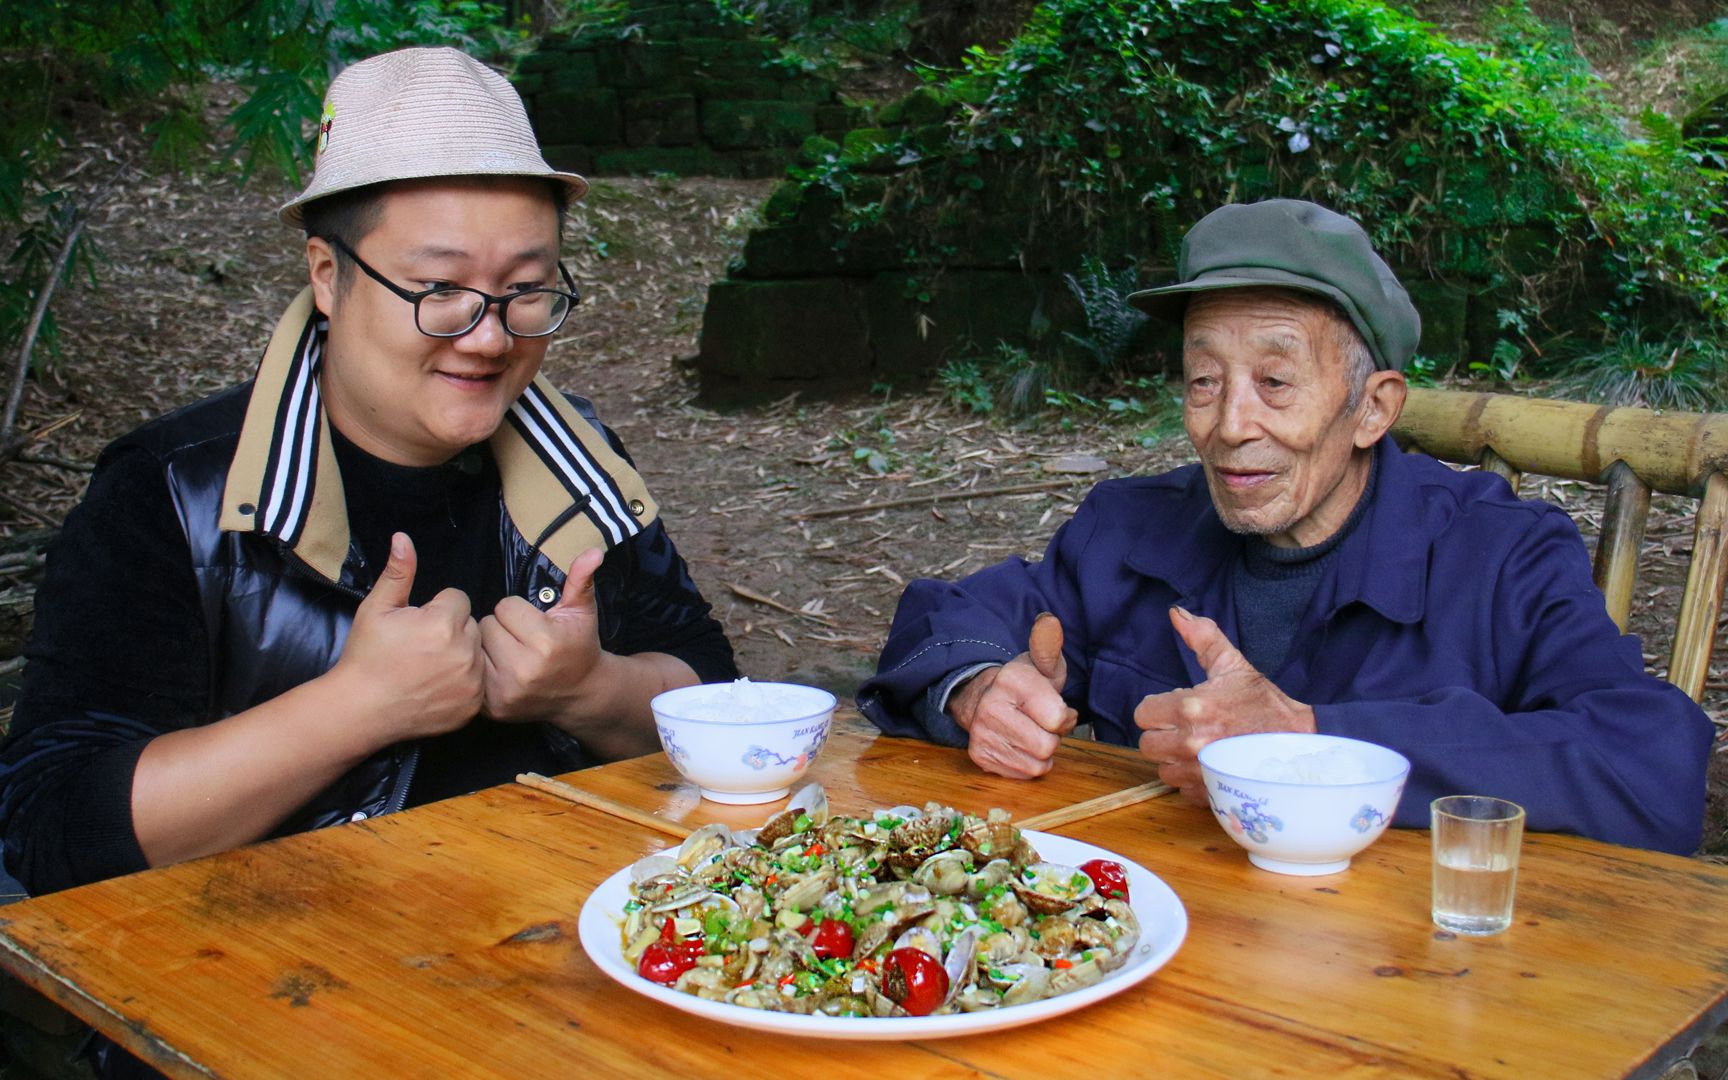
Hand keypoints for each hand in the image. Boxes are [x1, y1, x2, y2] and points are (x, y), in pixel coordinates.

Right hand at [333, 532, 482, 740]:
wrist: (361, 709)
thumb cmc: (366, 656)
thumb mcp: (376, 609)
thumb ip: (398, 573)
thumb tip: (403, 537)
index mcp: (443, 623)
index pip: (457, 599)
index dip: (435, 610)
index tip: (416, 626)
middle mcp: (464, 652)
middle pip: (471, 625)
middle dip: (451, 631)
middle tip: (422, 648)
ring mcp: (471, 682)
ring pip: (477, 653)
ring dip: (460, 655)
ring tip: (429, 667)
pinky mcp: (472, 705)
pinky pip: (479, 682)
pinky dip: (465, 683)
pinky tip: (438, 686)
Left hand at [480, 547, 607, 722]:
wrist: (581, 694)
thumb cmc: (578, 645)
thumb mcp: (582, 611)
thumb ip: (581, 579)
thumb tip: (594, 551)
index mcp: (546, 642)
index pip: (505, 606)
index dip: (519, 611)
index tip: (534, 624)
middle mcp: (524, 670)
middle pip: (486, 626)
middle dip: (501, 628)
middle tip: (521, 639)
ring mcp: (506, 692)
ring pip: (475, 648)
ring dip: (488, 647)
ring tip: (510, 654)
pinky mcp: (493, 707)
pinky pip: (471, 672)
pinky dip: (482, 670)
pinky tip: (501, 671)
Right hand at [947, 612, 1078, 778]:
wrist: (986, 699)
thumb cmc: (1025, 685)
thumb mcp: (1041, 663)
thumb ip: (1048, 645)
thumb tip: (1049, 621)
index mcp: (1010, 680)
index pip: (1058, 718)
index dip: (1065, 716)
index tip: (1055, 707)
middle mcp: (990, 707)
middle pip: (1048, 745)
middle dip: (1052, 737)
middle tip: (1041, 723)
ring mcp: (981, 733)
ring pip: (1036, 764)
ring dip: (1041, 752)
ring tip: (1031, 732)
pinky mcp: (979, 756)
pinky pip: (1022, 774)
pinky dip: (1027, 764)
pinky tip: (1019, 745)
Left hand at [1134, 606, 1314, 803]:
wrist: (1301, 743)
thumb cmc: (1267, 705)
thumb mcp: (1235, 667)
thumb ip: (1203, 639)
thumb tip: (1177, 614)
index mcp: (1191, 707)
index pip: (1143, 713)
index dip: (1157, 709)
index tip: (1175, 708)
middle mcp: (1190, 742)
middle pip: (1147, 744)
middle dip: (1163, 735)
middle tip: (1186, 728)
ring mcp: (1199, 771)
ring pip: (1163, 769)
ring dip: (1175, 760)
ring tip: (1199, 748)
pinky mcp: (1210, 792)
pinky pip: (1182, 790)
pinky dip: (1192, 780)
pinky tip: (1210, 766)